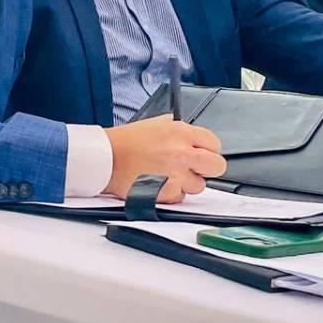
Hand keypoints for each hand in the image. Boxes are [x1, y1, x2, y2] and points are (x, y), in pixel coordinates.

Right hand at [103, 114, 225, 202]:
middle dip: (206, 169)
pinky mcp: (167, 192)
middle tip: (193, 168)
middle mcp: (182, 153)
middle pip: (217, 166)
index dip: (207, 151)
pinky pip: (180, 198)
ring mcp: (176, 174)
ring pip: (198, 186)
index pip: (214, 144)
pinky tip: (157, 183)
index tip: (200, 154)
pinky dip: (171, 194)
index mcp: (181, 132)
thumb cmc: (125, 142)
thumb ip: (179, 130)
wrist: (105, 158)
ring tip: (166, 175)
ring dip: (186, 183)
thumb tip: (193, 138)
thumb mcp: (156, 124)